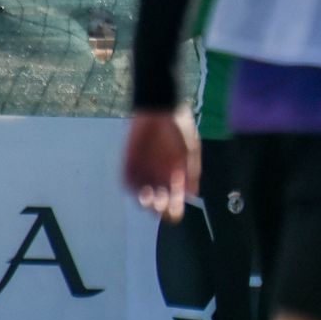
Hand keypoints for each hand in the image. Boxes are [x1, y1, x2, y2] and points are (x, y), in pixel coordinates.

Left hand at [122, 106, 200, 223]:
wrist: (160, 108)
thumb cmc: (180, 128)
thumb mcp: (191, 149)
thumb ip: (191, 171)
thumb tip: (193, 194)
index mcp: (177, 176)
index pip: (175, 201)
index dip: (174, 210)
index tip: (174, 211)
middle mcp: (160, 177)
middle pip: (158, 202)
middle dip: (158, 208)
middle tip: (159, 204)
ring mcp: (144, 171)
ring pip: (142, 195)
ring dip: (144, 201)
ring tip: (147, 196)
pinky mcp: (130, 164)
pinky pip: (127, 182)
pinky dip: (131, 188)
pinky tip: (138, 188)